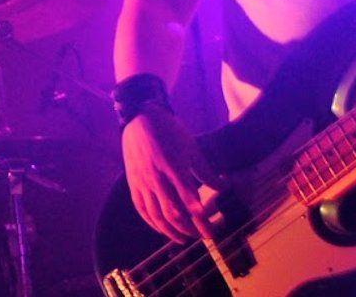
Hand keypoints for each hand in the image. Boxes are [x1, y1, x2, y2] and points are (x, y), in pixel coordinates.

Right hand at [122, 108, 226, 242]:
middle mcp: (156, 178)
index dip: (201, 220)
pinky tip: (160, 228)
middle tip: (202, 237)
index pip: (189, 202)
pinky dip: (151, 221)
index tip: (211, 233)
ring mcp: (142, 181)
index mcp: (173, 168)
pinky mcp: (133, 182)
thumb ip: (205, 171)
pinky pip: (141, 208)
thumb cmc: (169, 131)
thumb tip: (223, 187)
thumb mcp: (192, 147)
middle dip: (189, 229)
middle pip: (172, 213)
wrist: (138, 118)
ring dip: (170, 230)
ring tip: (183, 238)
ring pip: (155, 214)